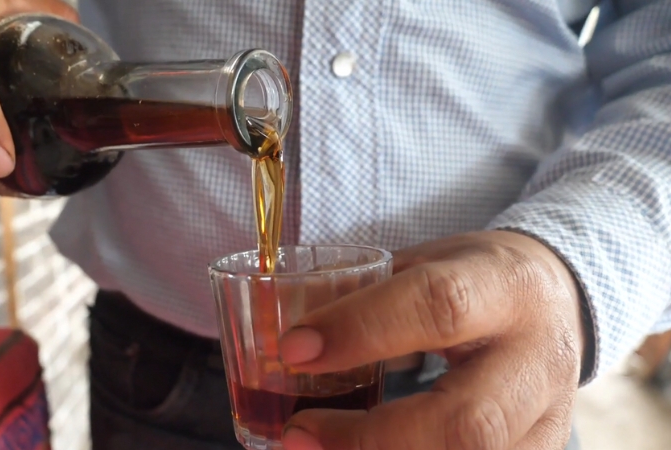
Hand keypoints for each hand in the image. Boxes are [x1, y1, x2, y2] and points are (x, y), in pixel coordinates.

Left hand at [278, 231, 586, 449]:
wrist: (555, 301)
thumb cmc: (475, 280)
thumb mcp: (427, 263)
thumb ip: (363, 296)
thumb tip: (282, 339)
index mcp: (506, 288)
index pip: (438, 307)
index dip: (361, 330)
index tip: (295, 350)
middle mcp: (538, 360)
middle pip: (467, 422)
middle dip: (369, 439)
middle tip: (297, 434)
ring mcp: (549, 421)